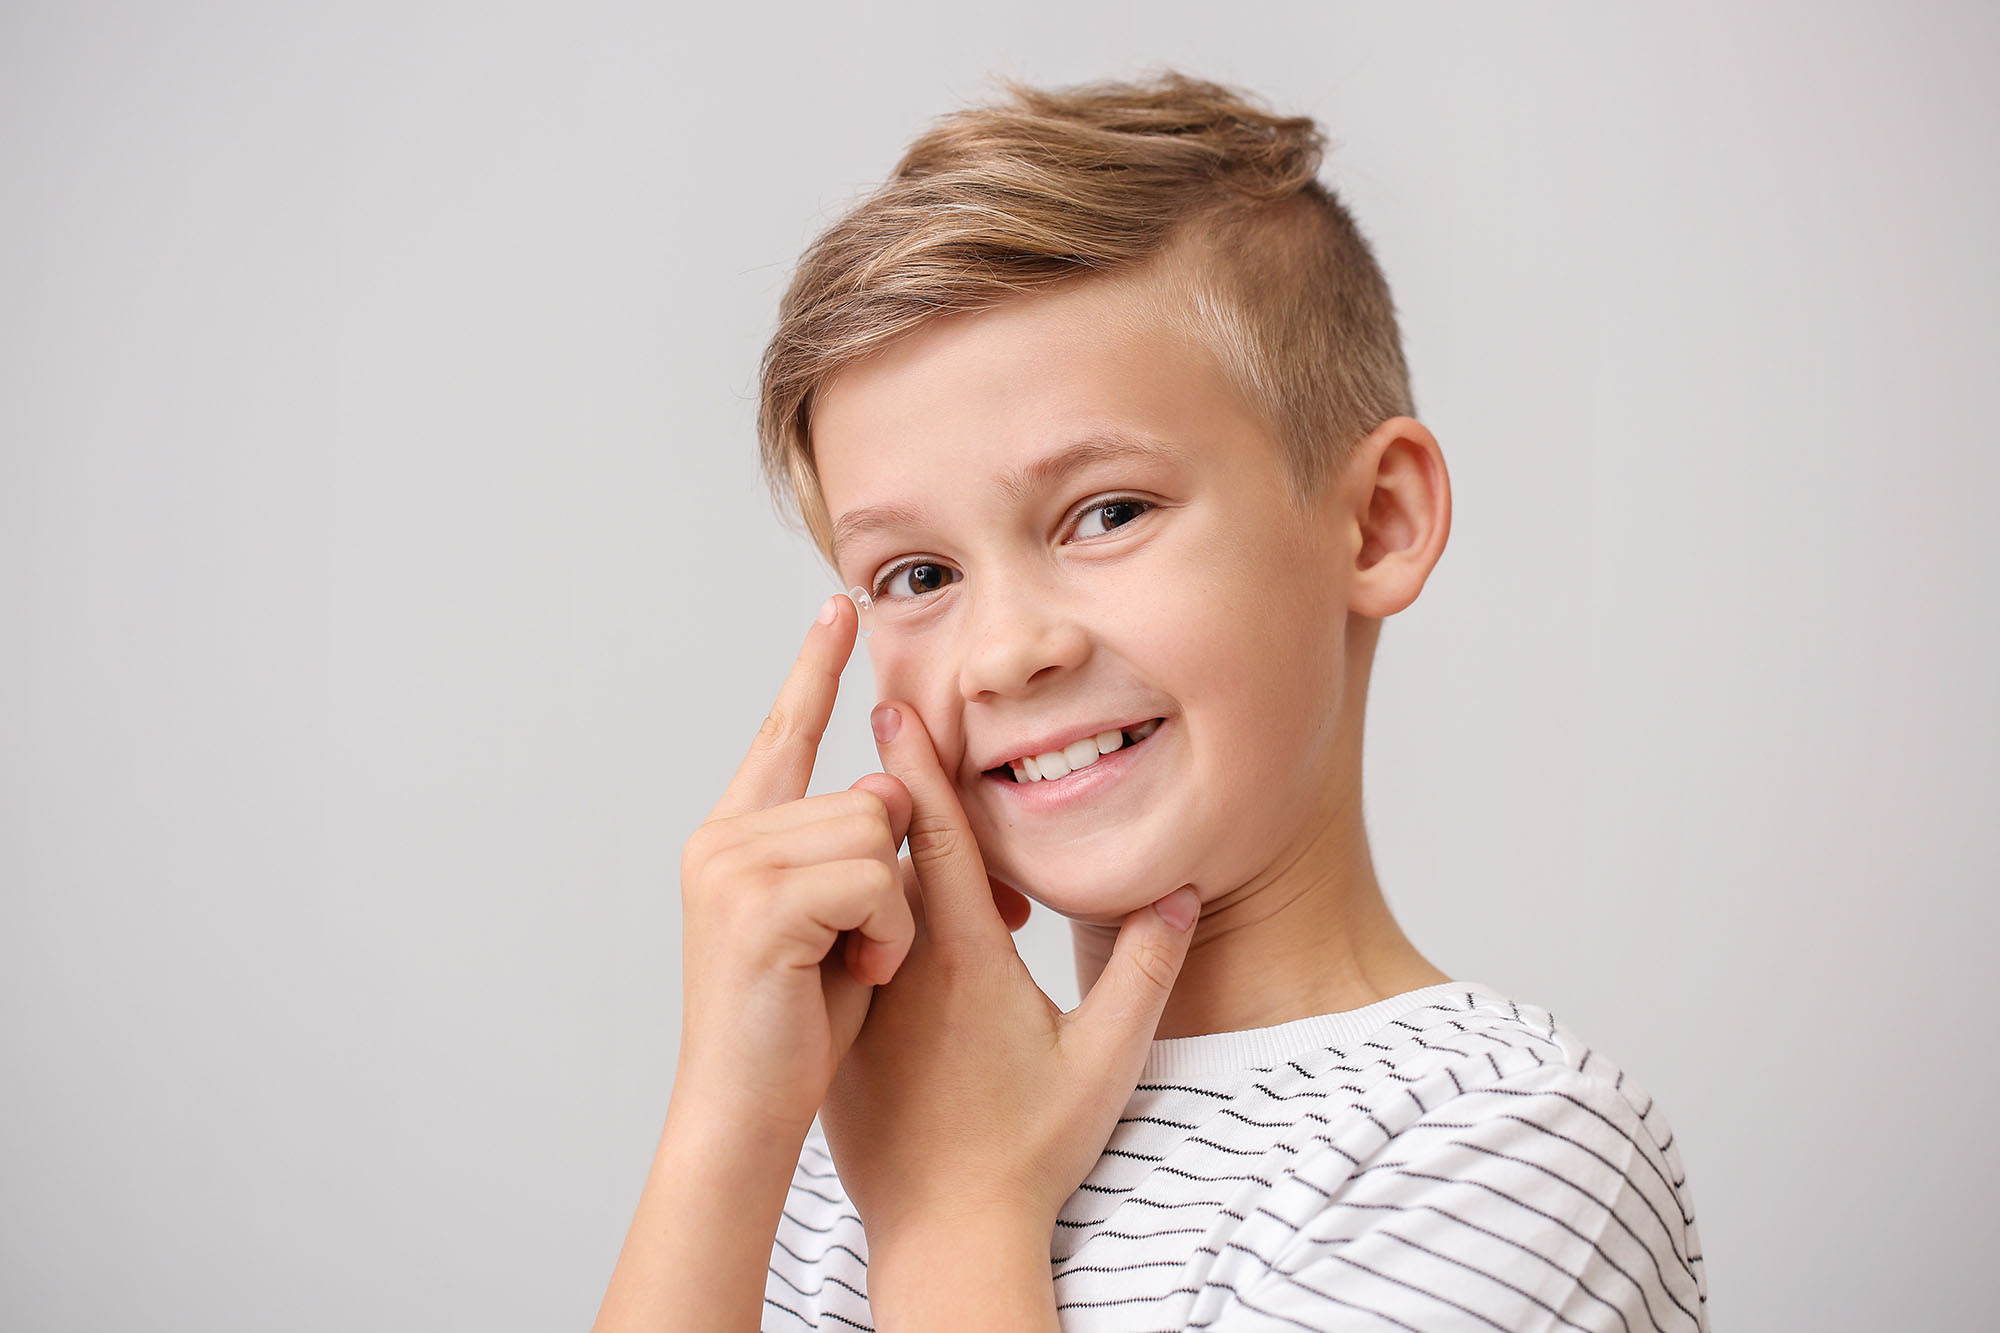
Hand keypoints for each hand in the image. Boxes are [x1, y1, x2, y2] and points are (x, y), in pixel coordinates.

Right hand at [671, 594, 918, 1140]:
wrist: (745, 1114)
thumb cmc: (798, 1028)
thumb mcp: (835, 922)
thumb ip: (853, 851)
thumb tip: (898, 791)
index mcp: (737, 837)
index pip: (784, 732)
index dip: (816, 667)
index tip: (841, 605)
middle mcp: (723, 838)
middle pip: (869, 795)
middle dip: (898, 876)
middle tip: (876, 947)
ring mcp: (733, 867)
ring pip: (877, 834)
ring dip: (894, 914)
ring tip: (854, 966)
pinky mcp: (758, 905)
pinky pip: (875, 880)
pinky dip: (889, 935)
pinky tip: (856, 976)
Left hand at [817, 701, 1201, 1253]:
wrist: (947, 1235)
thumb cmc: (1029, 1153)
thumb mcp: (1105, 1061)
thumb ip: (1145, 970)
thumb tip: (1181, 891)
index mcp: (965, 959)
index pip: (932, 838)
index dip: (915, 766)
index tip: (892, 703)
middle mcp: (903, 969)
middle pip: (886, 855)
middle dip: (889, 788)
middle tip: (883, 715)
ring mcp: (865, 1003)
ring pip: (863, 904)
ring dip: (872, 856)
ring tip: (880, 804)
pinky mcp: (844, 1037)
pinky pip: (845, 954)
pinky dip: (856, 918)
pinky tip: (868, 907)